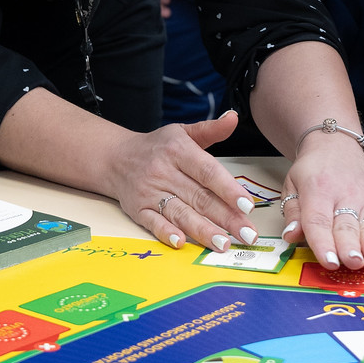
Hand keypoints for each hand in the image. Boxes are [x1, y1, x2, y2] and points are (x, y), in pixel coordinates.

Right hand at [110, 111, 257, 250]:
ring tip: (223, 244)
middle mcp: (163, 171)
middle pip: (199, 197)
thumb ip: (211, 129)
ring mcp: (149, 192)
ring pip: (180, 213)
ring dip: (203, 231)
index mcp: (178, 150)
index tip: (247, 205)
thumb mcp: (182, 132)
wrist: (115, 157)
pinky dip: (166, 233)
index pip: (207, 171)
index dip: (228, 189)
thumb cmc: (157, 147)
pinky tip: (181, 242)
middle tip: (247, 234)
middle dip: (226, 218)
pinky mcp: (138, 209)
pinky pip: (153, 223)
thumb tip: (233, 118)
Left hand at [280, 123, 363, 269]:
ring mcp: (363, 200)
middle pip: (346, 226)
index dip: (323, 243)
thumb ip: (292, 212)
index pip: (319, 221)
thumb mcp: (292, 184)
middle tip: (352, 262)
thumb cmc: (313, 168)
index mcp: (318, 191)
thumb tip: (291, 235)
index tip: (328, 261)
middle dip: (350, 247)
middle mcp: (343, 196)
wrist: (336, 143)